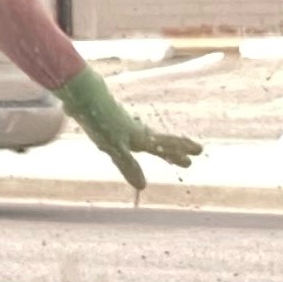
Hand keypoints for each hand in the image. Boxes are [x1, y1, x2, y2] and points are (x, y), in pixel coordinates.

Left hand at [55, 64, 203, 190]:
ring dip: (160, 144)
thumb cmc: (100, 121)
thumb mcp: (114, 147)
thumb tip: (143, 187)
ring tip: (167, 149)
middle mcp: (136, 131)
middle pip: (161, 142)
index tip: (199, 151)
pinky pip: (134, 132)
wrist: (84, 94)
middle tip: (194, 154)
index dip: (180, 150)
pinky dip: (141, 137)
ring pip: (148, 137)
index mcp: (139, 137)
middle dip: (176, 150)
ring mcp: (125, 125)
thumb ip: (128, 166)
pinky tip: (134, 136)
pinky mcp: (113, 121)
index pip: (165, 145)